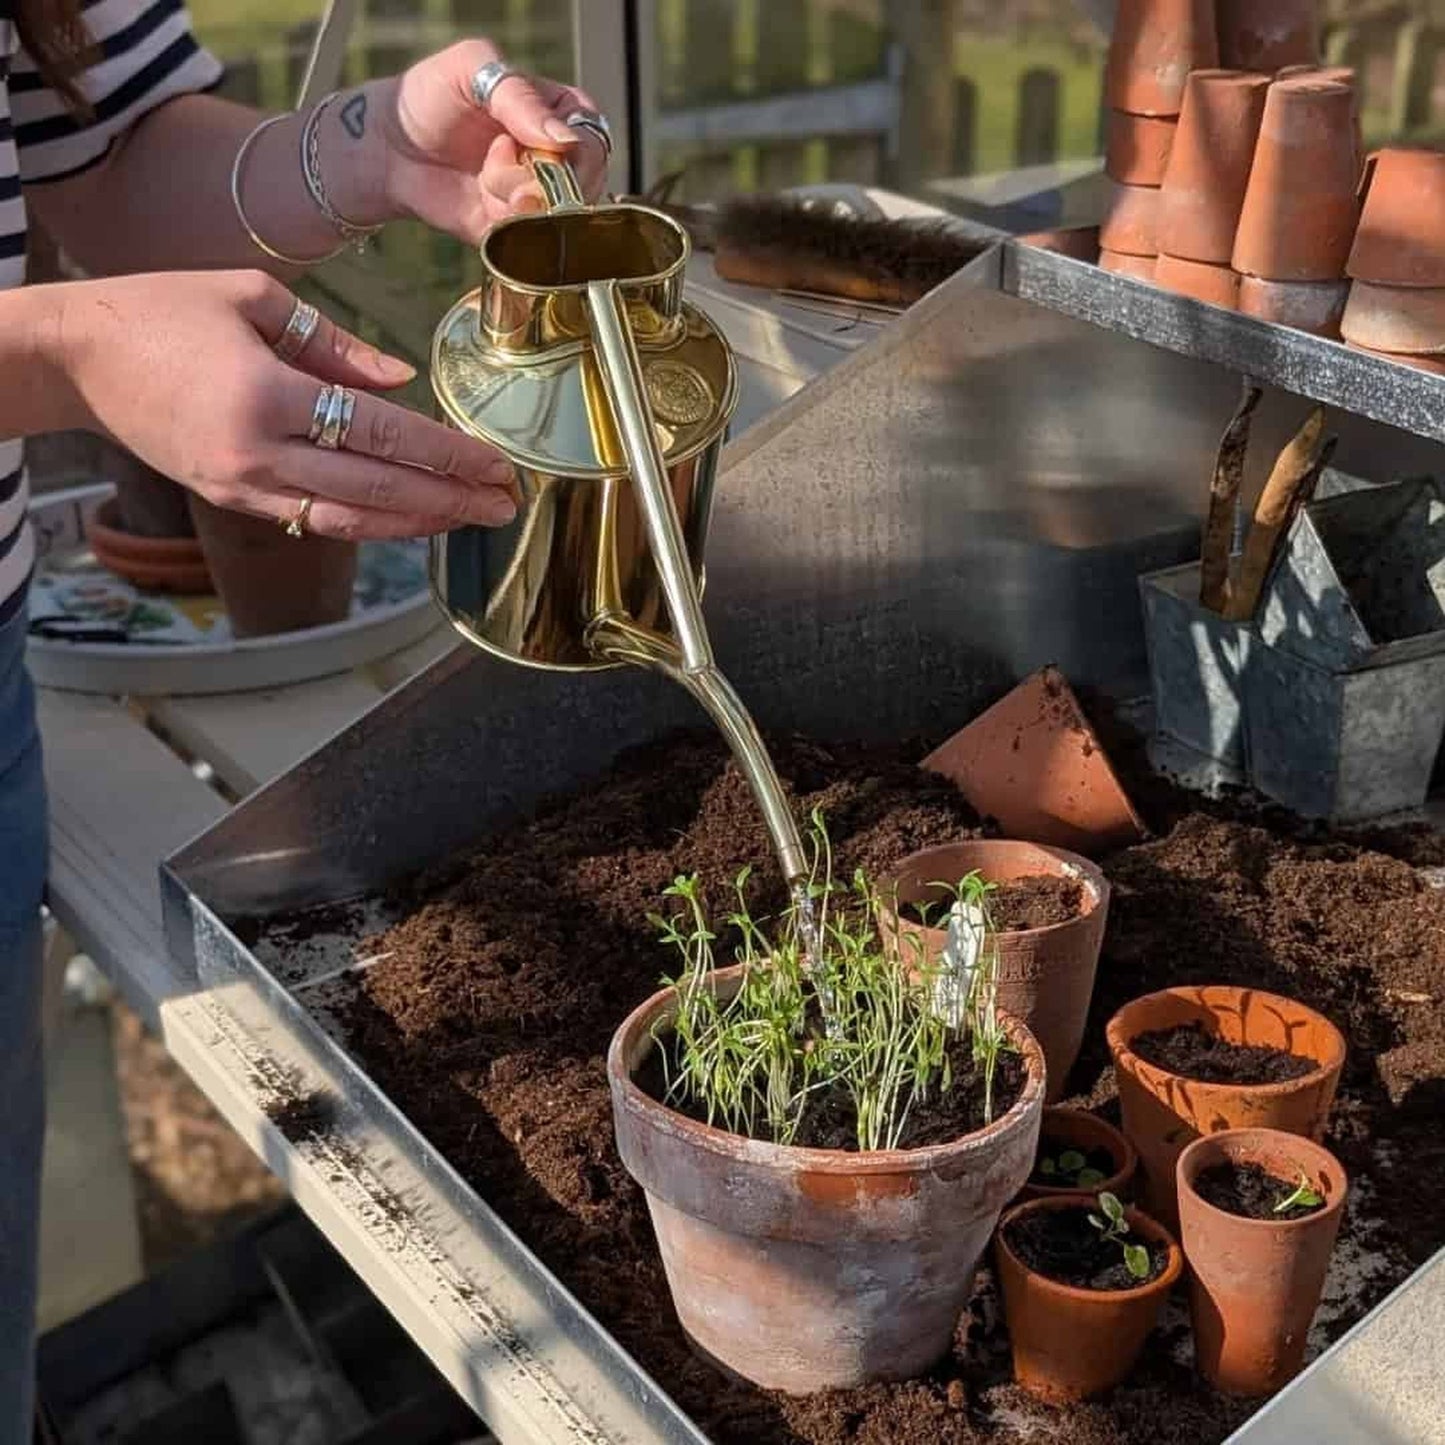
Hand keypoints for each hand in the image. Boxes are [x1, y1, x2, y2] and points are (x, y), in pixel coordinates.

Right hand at [57, 270, 517, 538]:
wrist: (74, 356)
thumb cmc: (162, 311)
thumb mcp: (253, 298)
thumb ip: (335, 344)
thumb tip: (402, 380)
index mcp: (268, 394)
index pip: (383, 435)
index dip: (448, 456)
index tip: (496, 466)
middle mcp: (258, 453)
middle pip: (378, 490)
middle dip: (450, 501)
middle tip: (504, 506)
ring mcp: (243, 486)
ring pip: (350, 520)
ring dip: (417, 523)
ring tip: (469, 519)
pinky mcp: (232, 499)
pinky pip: (312, 520)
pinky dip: (367, 524)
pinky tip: (408, 520)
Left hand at [324, 40, 609, 243]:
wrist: (388, 149)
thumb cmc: (430, 96)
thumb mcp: (472, 69)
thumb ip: (519, 97)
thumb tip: (566, 142)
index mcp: (558, 112)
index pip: (592, 139)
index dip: (577, 152)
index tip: (545, 151)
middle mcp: (557, 159)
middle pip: (584, 184)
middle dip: (544, 181)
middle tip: (499, 165)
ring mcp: (538, 198)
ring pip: (558, 216)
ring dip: (520, 203)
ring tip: (484, 181)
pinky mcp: (518, 233)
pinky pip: (532, 243)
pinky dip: (510, 228)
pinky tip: (482, 204)